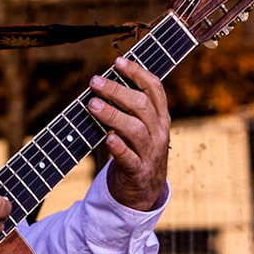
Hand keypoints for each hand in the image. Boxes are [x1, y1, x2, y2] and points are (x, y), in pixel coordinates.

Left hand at [88, 57, 170, 210]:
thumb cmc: (136, 152)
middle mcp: (158, 133)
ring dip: (113, 115)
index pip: (155, 89)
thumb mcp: (141, 128)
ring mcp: (150, 153)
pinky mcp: (138, 172)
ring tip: (92, 105)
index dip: (137, 73)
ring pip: (135, 129)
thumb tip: (104, 81)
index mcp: (160, 118)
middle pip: (142, 105)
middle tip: (94, 81)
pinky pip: (129, 158)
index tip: (118, 62)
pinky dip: (118, 147)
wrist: (143, 192)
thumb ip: (130, 108)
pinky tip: (107, 138)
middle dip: (117, 90)